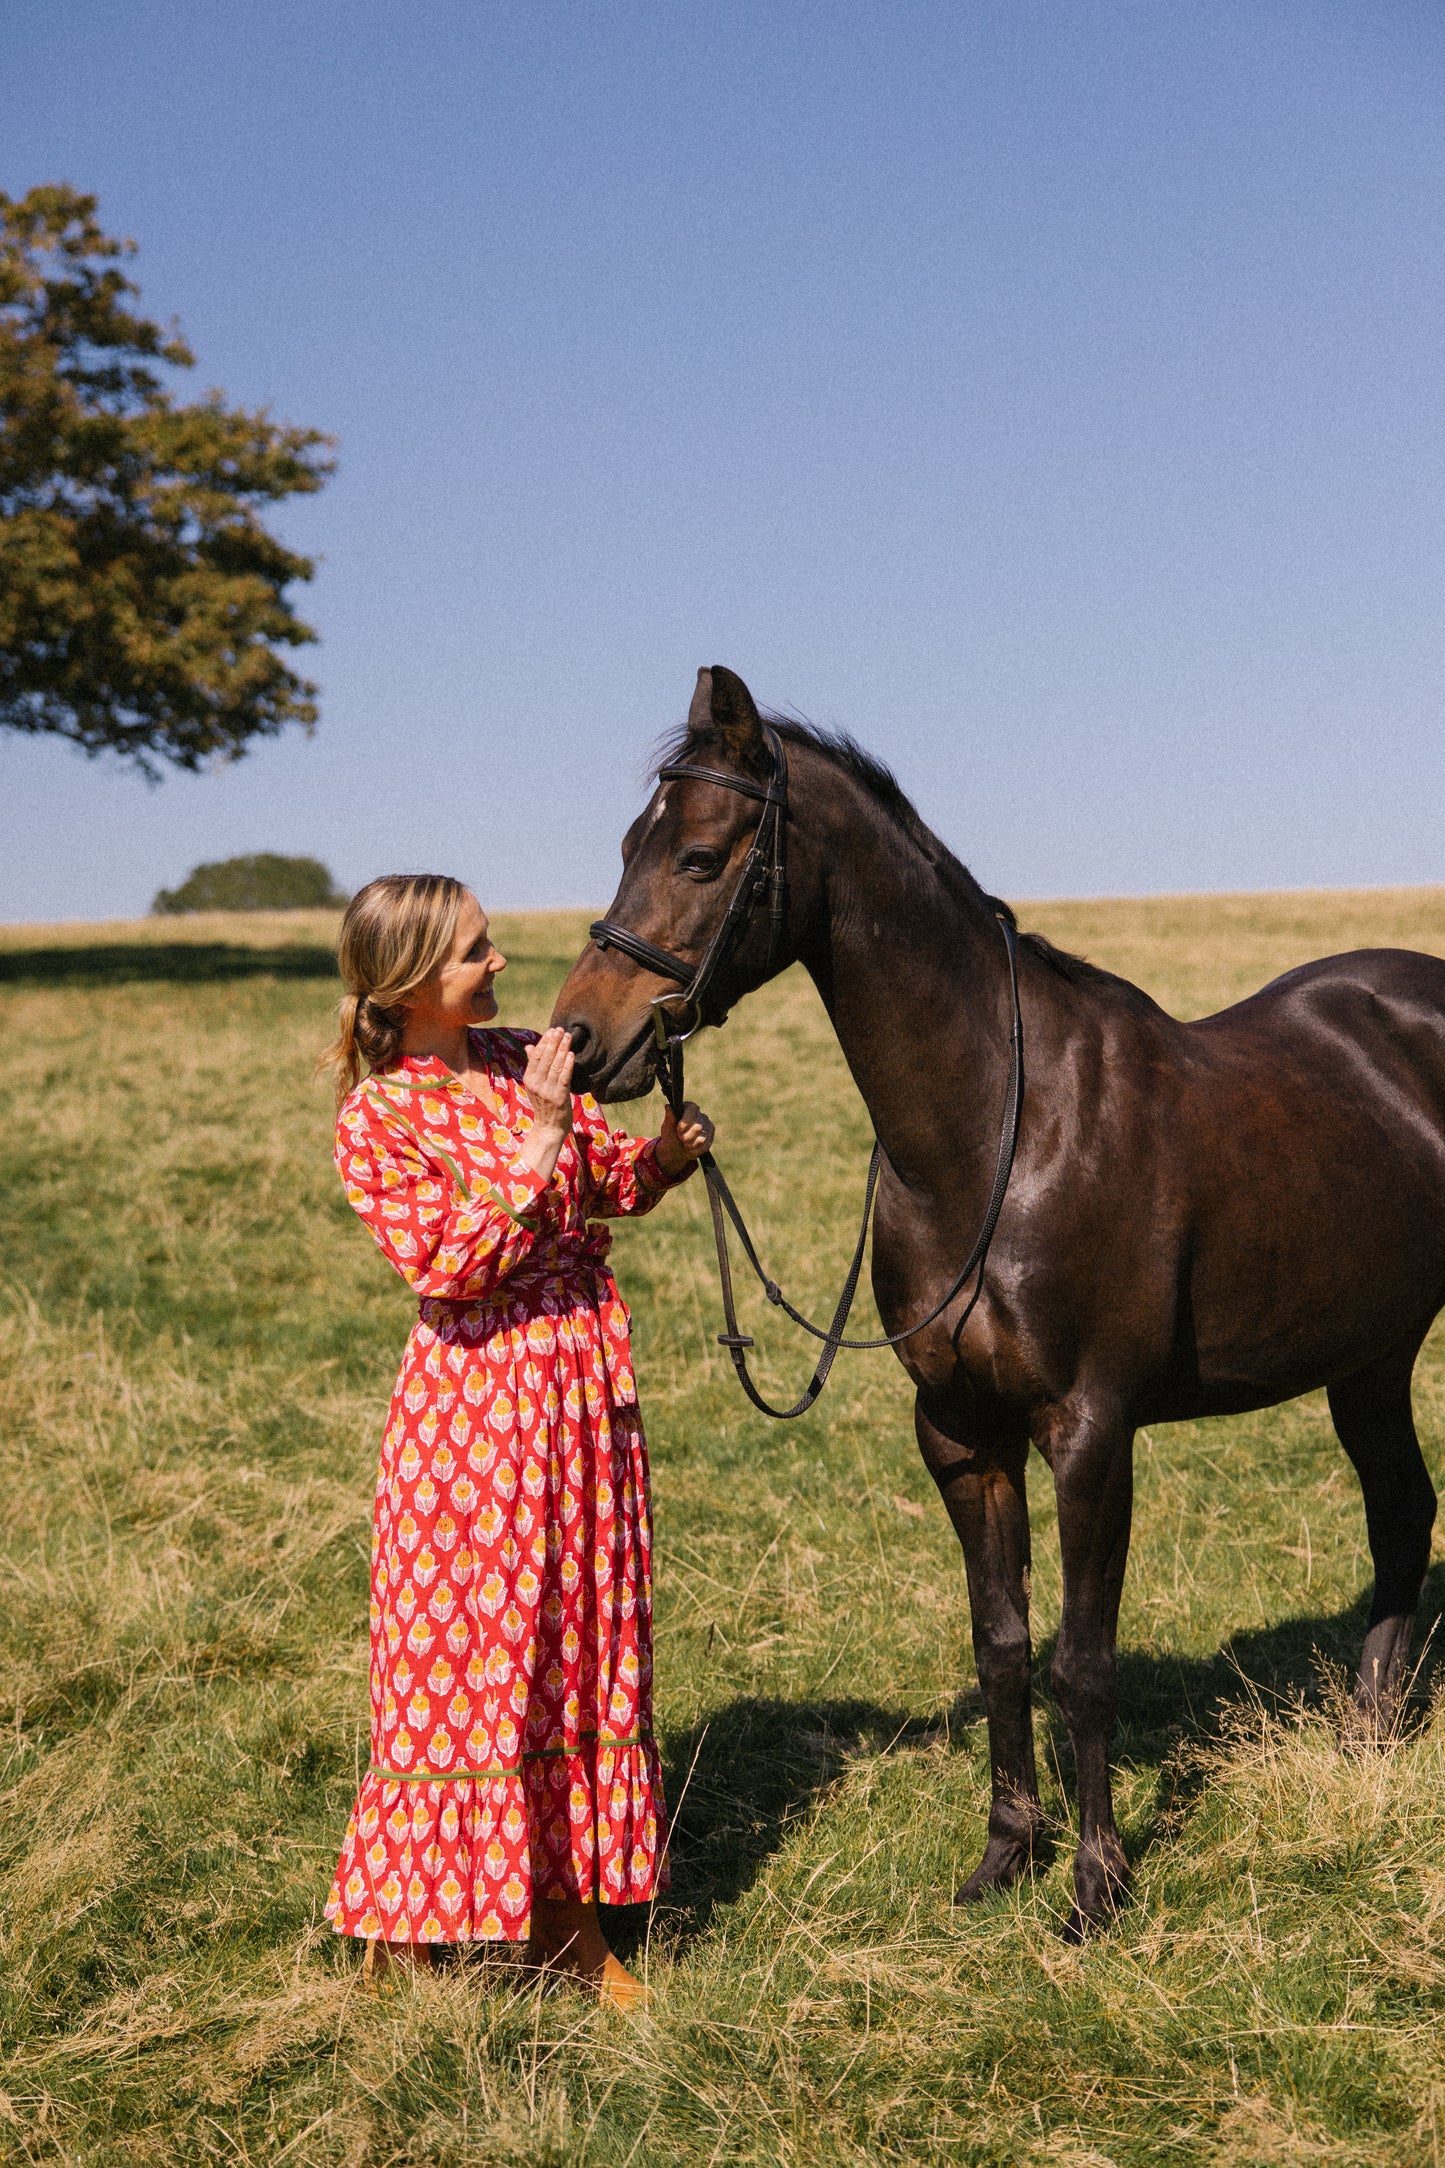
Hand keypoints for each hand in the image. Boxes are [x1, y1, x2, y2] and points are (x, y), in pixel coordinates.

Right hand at [519, 1027, 573, 1177]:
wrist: (549, 1127)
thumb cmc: (544, 1103)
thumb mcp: (535, 1083)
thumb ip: (533, 1064)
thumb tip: (529, 1045)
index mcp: (529, 1079)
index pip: (536, 1056)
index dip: (544, 1042)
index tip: (552, 1030)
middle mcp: (536, 1084)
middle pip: (545, 1059)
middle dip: (554, 1042)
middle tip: (561, 1029)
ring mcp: (547, 1091)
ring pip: (555, 1066)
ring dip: (562, 1050)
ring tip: (568, 1037)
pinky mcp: (559, 1097)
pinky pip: (563, 1078)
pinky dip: (567, 1065)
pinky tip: (571, 1055)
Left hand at [657, 1099, 713, 1177]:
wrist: (675, 1150)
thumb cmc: (670, 1135)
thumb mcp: (667, 1127)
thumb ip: (669, 1117)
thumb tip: (668, 1106)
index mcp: (689, 1107)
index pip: (692, 1109)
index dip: (685, 1122)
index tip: (678, 1130)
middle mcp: (700, 1114)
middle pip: (698, 1127)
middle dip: (686, 1137)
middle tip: (680, 1138)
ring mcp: (707, 1125)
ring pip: (702, 1138)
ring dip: (690, 1144)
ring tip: (685, 1143)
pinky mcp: (711, 1136)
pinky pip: (706, 1145)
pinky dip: (696, 1149)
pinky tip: (691, 1147)